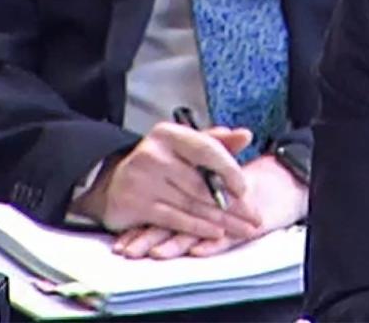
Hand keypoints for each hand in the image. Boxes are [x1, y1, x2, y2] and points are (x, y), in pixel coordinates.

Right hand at [112, 151, 307, 258]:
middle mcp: (152, 153)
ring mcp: (141, 179)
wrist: (115, 183)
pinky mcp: (135, 204)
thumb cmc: (161, 163)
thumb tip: (246, 136)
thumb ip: (216, 141)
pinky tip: (217, 233)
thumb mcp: (185, 146)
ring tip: (243, 229)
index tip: (246, 189)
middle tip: (254, 218)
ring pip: (191, 204)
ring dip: (222, 220)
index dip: (230, 170)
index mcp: (169, 134)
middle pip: (202, 183)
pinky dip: (199, 228)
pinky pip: (174, 219)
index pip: (207, 149)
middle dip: (233, 204)